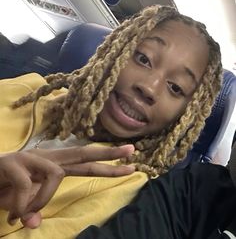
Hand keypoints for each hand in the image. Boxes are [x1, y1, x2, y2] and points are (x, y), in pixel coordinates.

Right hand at [0, 145, 134, 227]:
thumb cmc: (3, 185)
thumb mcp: (23, 201)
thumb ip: (33, 208)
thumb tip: (35, 224)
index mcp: (52, 164)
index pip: (85, 162)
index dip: (107, 164)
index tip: (130, 163)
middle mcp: (46, 157)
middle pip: (82, 153)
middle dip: (108, 153)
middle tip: (132, 151)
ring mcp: (31, 158)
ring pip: (56, 173)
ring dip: (43, 199)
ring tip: (23, 213)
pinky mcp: (14, 163)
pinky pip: (26, 187)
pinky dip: (21, 204)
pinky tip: (11, 213)